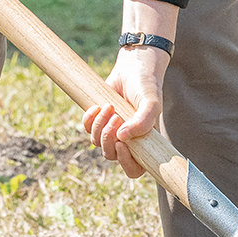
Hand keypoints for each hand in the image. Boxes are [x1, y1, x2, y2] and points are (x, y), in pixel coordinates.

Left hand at [83, 44, 170, 178]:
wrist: (133, 67)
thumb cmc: (147, 86)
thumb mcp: (151, 103)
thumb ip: (143, 121)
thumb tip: (122, 138)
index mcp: (144, 142)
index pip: (135, 169)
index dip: (126, 163)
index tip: (121, 144)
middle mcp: (128, 140)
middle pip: (111, 156)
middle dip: (108, 139)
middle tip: (115, 118)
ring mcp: (112, 131)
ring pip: (97, 142)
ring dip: (99, 126)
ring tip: (109, 107)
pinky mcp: (98, 120)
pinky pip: (86, 130)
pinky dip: (89, 119)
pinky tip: (97, 106)